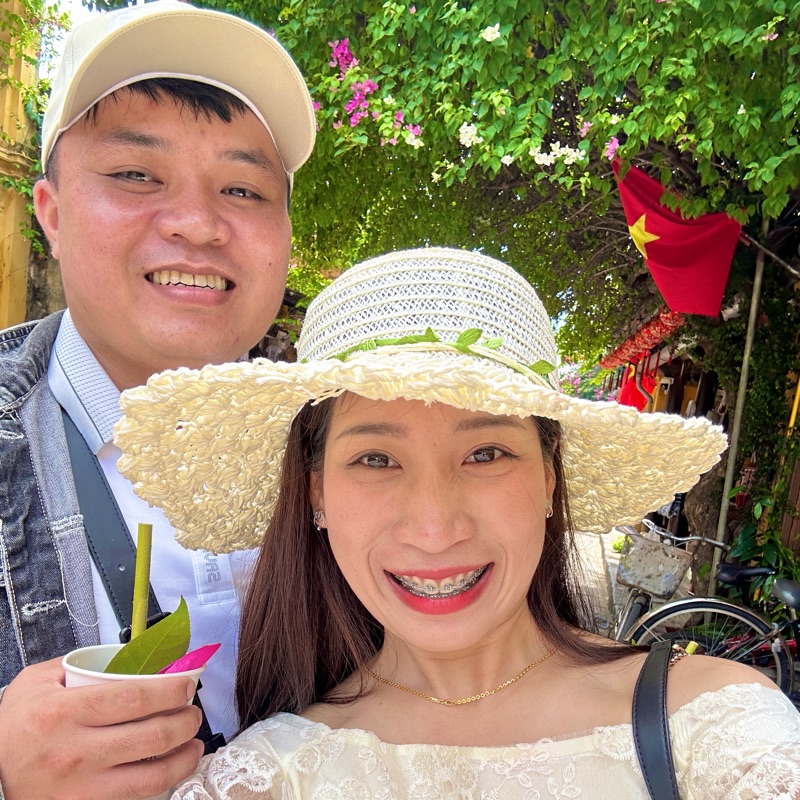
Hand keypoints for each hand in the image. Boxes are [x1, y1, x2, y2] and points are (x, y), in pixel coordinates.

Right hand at [0, 657, 203, 799]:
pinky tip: (171, 767)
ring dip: (185, 755)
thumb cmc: (14, 726)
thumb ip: (82, 666)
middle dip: (186, 720)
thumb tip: (134, 657)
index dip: (170, 690)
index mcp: (63, 713)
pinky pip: (137, 797)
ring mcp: (80, 787)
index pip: (134, 698)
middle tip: (193, 710)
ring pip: (153, 774)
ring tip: (193, 741)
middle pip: (152, 735)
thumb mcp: (37, 683)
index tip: (187, 685)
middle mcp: (74, 752)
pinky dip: (163, 782)